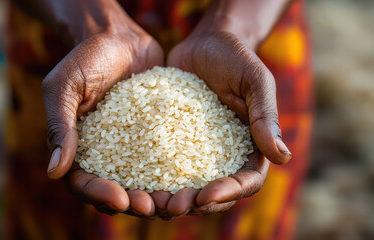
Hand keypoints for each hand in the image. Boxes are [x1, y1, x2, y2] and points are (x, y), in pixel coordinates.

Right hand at [42, 23, 163, 215]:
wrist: (119, 39)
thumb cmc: (85, 58)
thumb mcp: (64, 87)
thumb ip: (60, 126)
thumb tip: (53, 171)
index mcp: (78, 148)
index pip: (83, 182)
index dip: (99, 195)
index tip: (120, 198)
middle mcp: (106, 153)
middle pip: (116, 190)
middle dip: (133, 203)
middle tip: (152, 208)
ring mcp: (133, 147)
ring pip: (144, 181)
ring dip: (158, 195)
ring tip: (176, 201)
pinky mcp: (157, 136)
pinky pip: (166, 158)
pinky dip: (177, 172)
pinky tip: (193, 178)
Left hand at [163, 29, 291, 216]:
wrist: (206, 43)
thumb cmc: (237, 58)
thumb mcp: (255, 82)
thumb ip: (266, 117)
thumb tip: (282, 157)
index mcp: (250, 146)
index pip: (247, 180)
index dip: (229, 193)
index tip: (205, 196)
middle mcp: (224, 155)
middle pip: (215, 191)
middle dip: (196, 203)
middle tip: (172, 206)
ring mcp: (196, 150)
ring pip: (188, 184)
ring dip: (171, 197)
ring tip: (152, 201)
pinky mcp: (172, 140)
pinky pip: (163, 162)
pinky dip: (151, 175)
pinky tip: (134, 180)